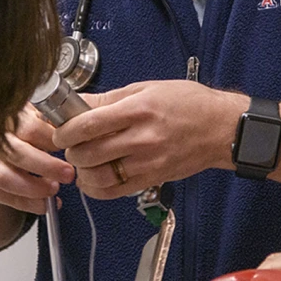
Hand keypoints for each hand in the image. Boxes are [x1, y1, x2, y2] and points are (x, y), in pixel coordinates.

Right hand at [0, 104, 76, 213]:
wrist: (1, 136)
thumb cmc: (31, 126)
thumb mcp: (45, 116)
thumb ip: (58, 121)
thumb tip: (79, 126)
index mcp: (14, 116)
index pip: (30, 128)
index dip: (52, 140)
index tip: (70, 147)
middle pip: (17, 153)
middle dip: (46, 167)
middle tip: (69, 174)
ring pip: (4, 177)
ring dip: (33, 189)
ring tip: (54, 191)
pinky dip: (23, 203)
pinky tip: (42, 204)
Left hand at [53, 80, 246, 198]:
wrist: (220, 127)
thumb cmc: (188, 103)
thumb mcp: (147, 88)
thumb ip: (110, 98)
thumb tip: (78, 102)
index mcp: (139, 110)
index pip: (90, 123)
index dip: (66, 129)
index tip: (60, 129)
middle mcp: (142, 138)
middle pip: (89, 152)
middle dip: (71, 149)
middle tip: (70, 143)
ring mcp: (147, 162)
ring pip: (97, 176)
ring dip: (81, 170)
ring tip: (82, 160)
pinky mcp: (151, 179)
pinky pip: (113, 191)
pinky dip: (95, 188)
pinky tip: (93, 177)